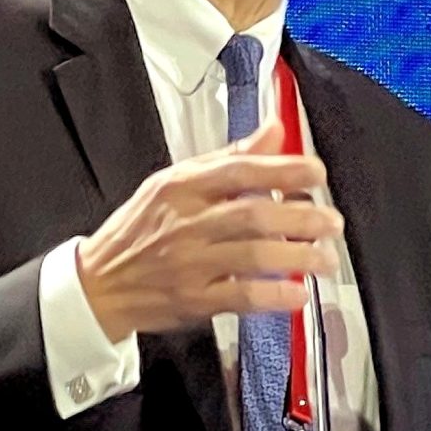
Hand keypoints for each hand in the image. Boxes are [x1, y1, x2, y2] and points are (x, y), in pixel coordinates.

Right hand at [73, 119, 341, 341]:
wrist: (98, 285)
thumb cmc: (139, 231)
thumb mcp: (175, 182)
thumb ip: (229, 158)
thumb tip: (274, 130)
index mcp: (182, 187)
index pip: (240, 171)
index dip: (284, 170)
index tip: (316, 172)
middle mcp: (186, 223)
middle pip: (254, 215)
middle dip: (302, 218)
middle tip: (332, 222)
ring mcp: (189, 263)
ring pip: (253, 255)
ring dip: (299, 257)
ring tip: (326, 258)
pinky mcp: (193, 300)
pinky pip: (241, 296)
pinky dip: (274, 295)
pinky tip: (298, 293)